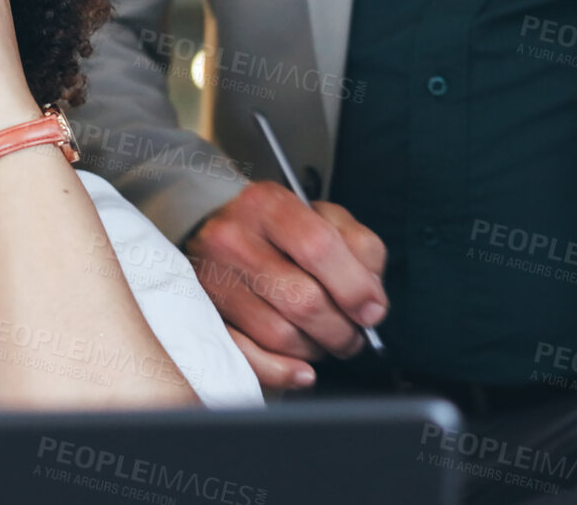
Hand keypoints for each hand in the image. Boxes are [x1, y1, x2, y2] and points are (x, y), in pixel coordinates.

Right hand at [184, 182, 387, 388]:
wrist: (218, 232)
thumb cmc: (280, 230)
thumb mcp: (325, 217)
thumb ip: (359, 247)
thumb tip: (370, 302)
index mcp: (267, 205)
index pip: (318, 246)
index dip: (355, 287)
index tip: (372, 310)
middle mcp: (231, 239)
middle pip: (302, 299)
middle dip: (341, 329)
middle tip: (353, 334)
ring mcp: (211, 280)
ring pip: (280, 334)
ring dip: (315, 348)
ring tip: (322, 338)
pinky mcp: (204, 315)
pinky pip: (247, 357)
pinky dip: (282, 371)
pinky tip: (302, 370)